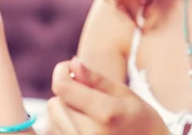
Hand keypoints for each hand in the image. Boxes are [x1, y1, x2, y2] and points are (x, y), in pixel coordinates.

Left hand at [48, 57, 169, 134]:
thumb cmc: (140, 118)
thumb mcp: (124, 93)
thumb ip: (96, 79)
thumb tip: (72, 64)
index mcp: (106, 113)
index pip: (63, 89)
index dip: (61, 72)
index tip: (68, 67)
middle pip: (55, 104)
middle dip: (66, 93)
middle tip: (84, 92)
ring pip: (51, 120)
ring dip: (63, 110)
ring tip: (86, 112)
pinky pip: (54, 133)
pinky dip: (62, 125)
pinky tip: (81, 124)